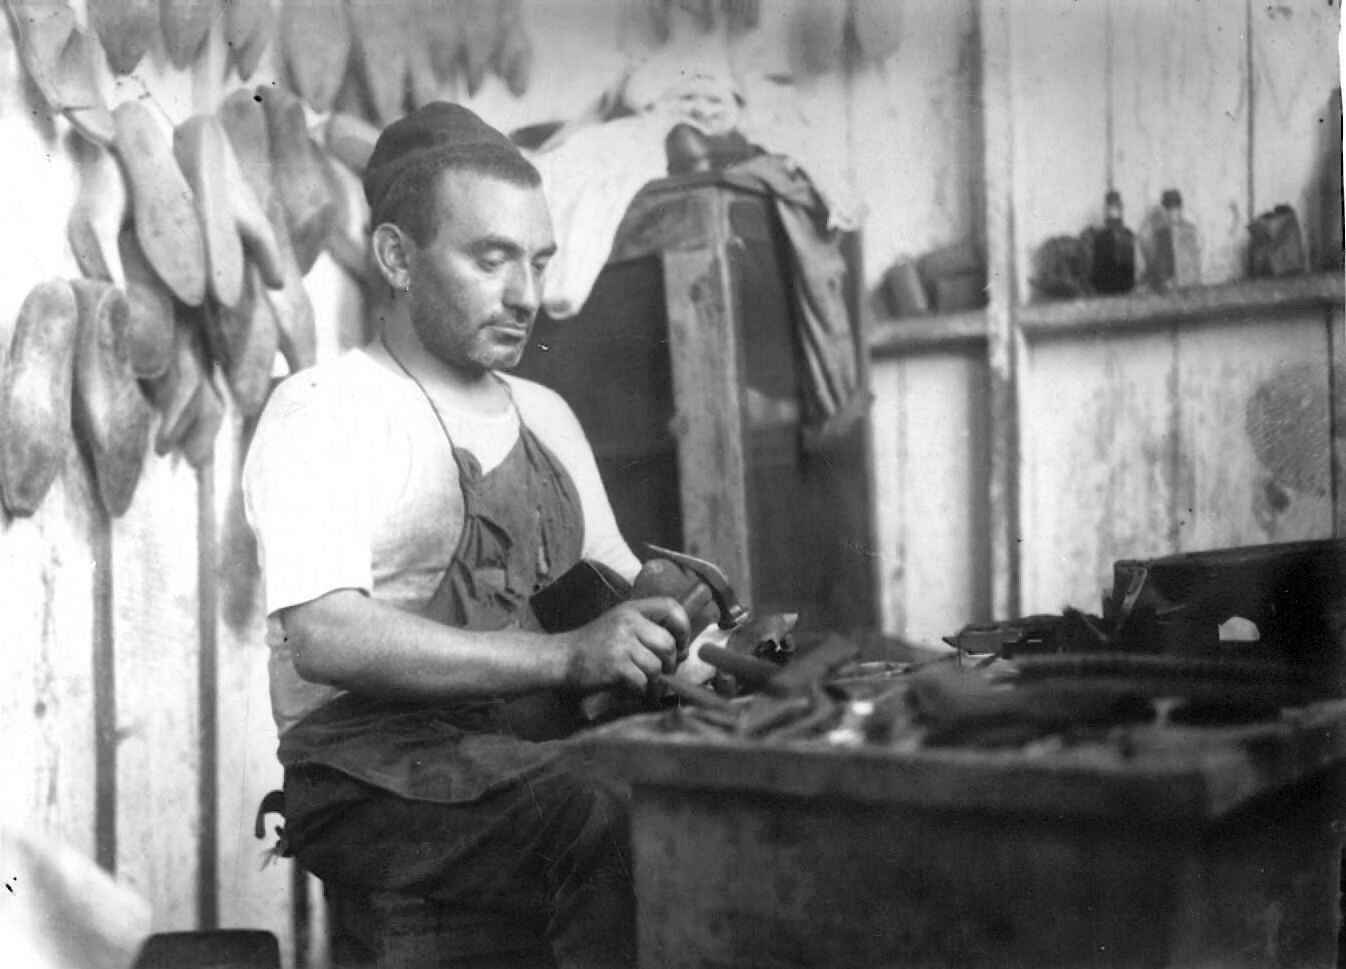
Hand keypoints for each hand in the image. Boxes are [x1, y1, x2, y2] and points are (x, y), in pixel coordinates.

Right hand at [560, 597, 689, 693]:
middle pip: (668, 644)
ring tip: (649, 686)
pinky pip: (643, 681)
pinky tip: (635, 691)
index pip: (671, 607)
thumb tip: (684, 652)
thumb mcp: (620, 626)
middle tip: (663, 673)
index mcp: (632, 609)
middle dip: (671, 664)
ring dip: (657, 682)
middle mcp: (628, 622)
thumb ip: (649, 632)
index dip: (683, 628)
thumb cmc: (594, 645)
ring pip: (657, 666)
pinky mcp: (615, 665)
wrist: (561, 658)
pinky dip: (643, 691)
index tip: (680, 645)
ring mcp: (621, 643)